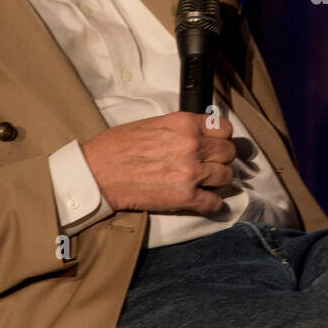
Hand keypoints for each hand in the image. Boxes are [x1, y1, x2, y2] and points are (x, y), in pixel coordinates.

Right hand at [79, 111, 235, 214]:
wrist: (97, 173)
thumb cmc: (118, 147)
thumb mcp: (154, 124)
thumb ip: (182, 128)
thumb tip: (201, 135)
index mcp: (184, 124)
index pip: (224, 128)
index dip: (222, 138)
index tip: (216, 144)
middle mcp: (192, 145)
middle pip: (229, 153)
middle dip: (221, 159)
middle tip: (211, 164)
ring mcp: (191, 172)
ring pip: (226, 177)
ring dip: (218, 181)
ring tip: (206, 183)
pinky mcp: (185, 197)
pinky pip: (215, 203)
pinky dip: (211, 204)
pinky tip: (203, 201)